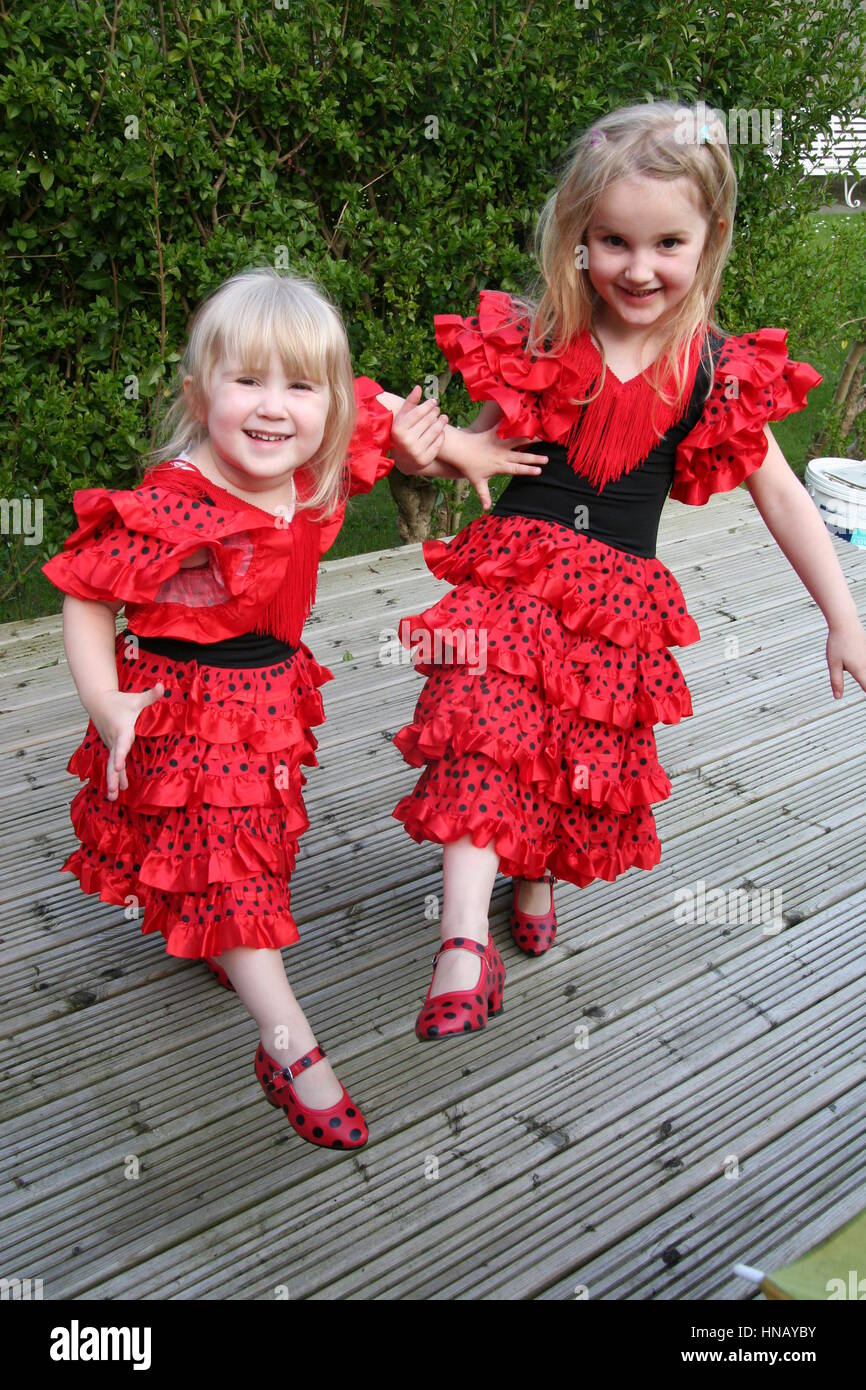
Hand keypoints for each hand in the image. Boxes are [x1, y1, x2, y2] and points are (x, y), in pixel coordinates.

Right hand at [89, 684, 166, 799]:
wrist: (98, 702)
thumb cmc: (120, 701)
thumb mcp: (135, 699)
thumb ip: (150, 695)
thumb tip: (163, 686)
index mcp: (122, 730)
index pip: (121, 745)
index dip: (119, 755)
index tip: (118, 766)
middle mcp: (115, 741)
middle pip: (112, 761)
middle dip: (113, 777)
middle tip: (113, 792)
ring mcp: (111, 746)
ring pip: (110, 766)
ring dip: (113, 781)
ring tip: (113, 798)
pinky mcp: (111, 748)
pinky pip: (112, 764)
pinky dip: (115, 776)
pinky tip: (119, 789)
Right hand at [391, 385, 447, 473]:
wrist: (403, 460)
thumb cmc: (402, 433)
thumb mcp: (402, 418)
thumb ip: (410, 403)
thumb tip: (419, 387)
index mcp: (398, 429)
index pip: (418, 413)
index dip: (427, 405)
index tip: (434, 401)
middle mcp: (406, 441)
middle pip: (427, 421)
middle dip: (435, 413)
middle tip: (438, 409)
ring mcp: (416, 452)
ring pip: (434, 432)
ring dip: (441, 423)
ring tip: (444, 417)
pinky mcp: (425, 460)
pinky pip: (437, 444)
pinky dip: (441, 436)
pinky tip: (442, 430)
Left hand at [455, 426, 548, 510]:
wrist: (459, 450)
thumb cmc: (468, 466)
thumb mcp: (477, 482)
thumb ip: (484, 495)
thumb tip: (486, 509)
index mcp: (500, 466)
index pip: (517, 469)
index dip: (528, 470)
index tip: (540, 471)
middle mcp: (501, 455)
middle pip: (521, 456)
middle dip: (535, 458)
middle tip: (547, 458)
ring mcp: (498, 443)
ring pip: (517, 440)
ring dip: (530, 438)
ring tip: (541, 436)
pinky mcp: (494, 433)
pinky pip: (506, 427)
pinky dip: (514, 422)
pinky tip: (525, 418)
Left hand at [826, 618, 865, 699]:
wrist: (845, 623)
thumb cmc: (837, 643)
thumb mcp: (833, 664)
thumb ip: (836, 681)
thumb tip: (838, 697)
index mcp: (859, 670)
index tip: (865, 696)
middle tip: (862, 686)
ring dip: (864, 675)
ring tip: (856, 671)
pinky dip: (864, 666)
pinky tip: (858, 662)